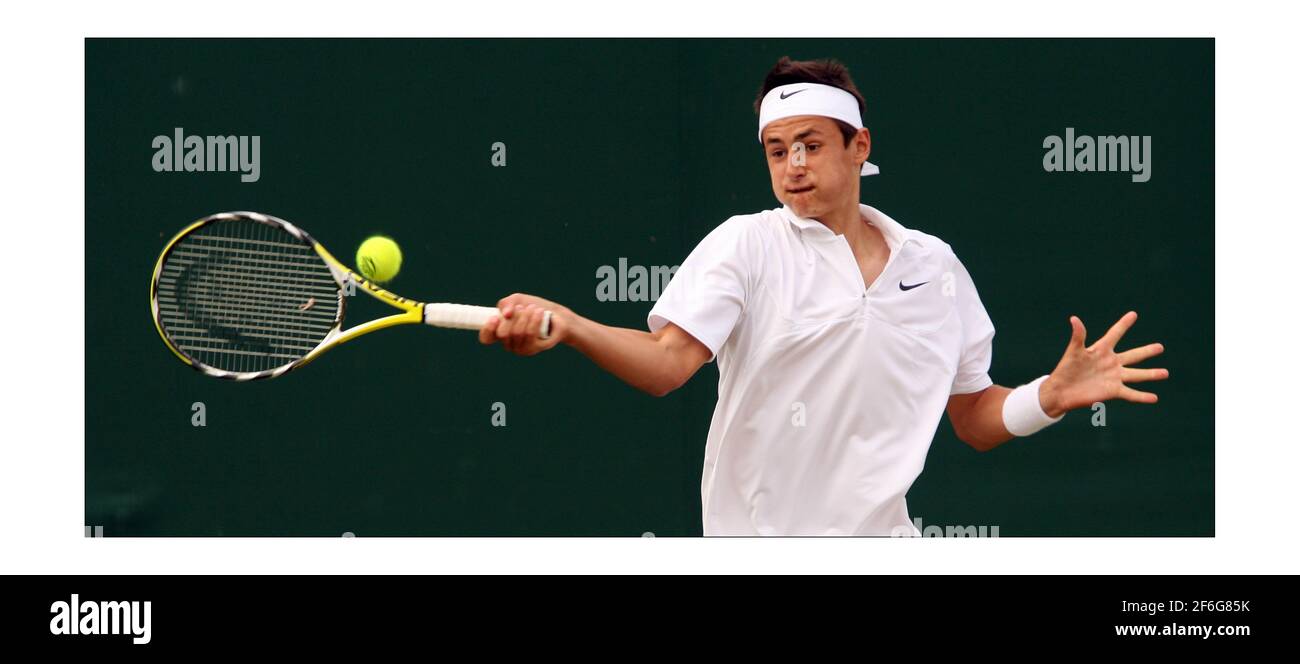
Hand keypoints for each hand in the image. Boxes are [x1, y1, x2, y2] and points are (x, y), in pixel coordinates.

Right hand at [478, 293, 572, 355]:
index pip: (486, 338)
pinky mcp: (535, 349)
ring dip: (525, 316)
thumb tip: (506, 314)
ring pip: (517, 332)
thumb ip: (506, 303)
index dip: (488, 329)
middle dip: (513, 317)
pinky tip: (539, 312)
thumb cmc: (532, 308)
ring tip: (534, 308)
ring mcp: (521, 348)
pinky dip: (534, 320)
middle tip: (521, 308)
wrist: (555, 315)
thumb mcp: (517, 300)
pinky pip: (530, 334)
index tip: (495, 317)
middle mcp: (509, 344)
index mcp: (500, 334)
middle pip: (503, 333)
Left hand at [1039, 311, 1167, 416]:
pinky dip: (1142, 396)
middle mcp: (1111, 362)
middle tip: (1160, 347)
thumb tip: (1074, 319)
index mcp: (1101, 350)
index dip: (1123, 324)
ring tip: (1165, 373)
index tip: (1133, 314)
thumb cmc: (1066, 369)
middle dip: (1147, 351)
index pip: (1115, 334)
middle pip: (1133, 355)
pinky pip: (1130, 393)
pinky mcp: (1113, 391)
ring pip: (1137, 374)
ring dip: (1151, 374)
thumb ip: (1078, 336)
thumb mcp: (1074, 351)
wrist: (1061, 391)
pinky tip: (1154, 398)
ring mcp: (1113, 377)